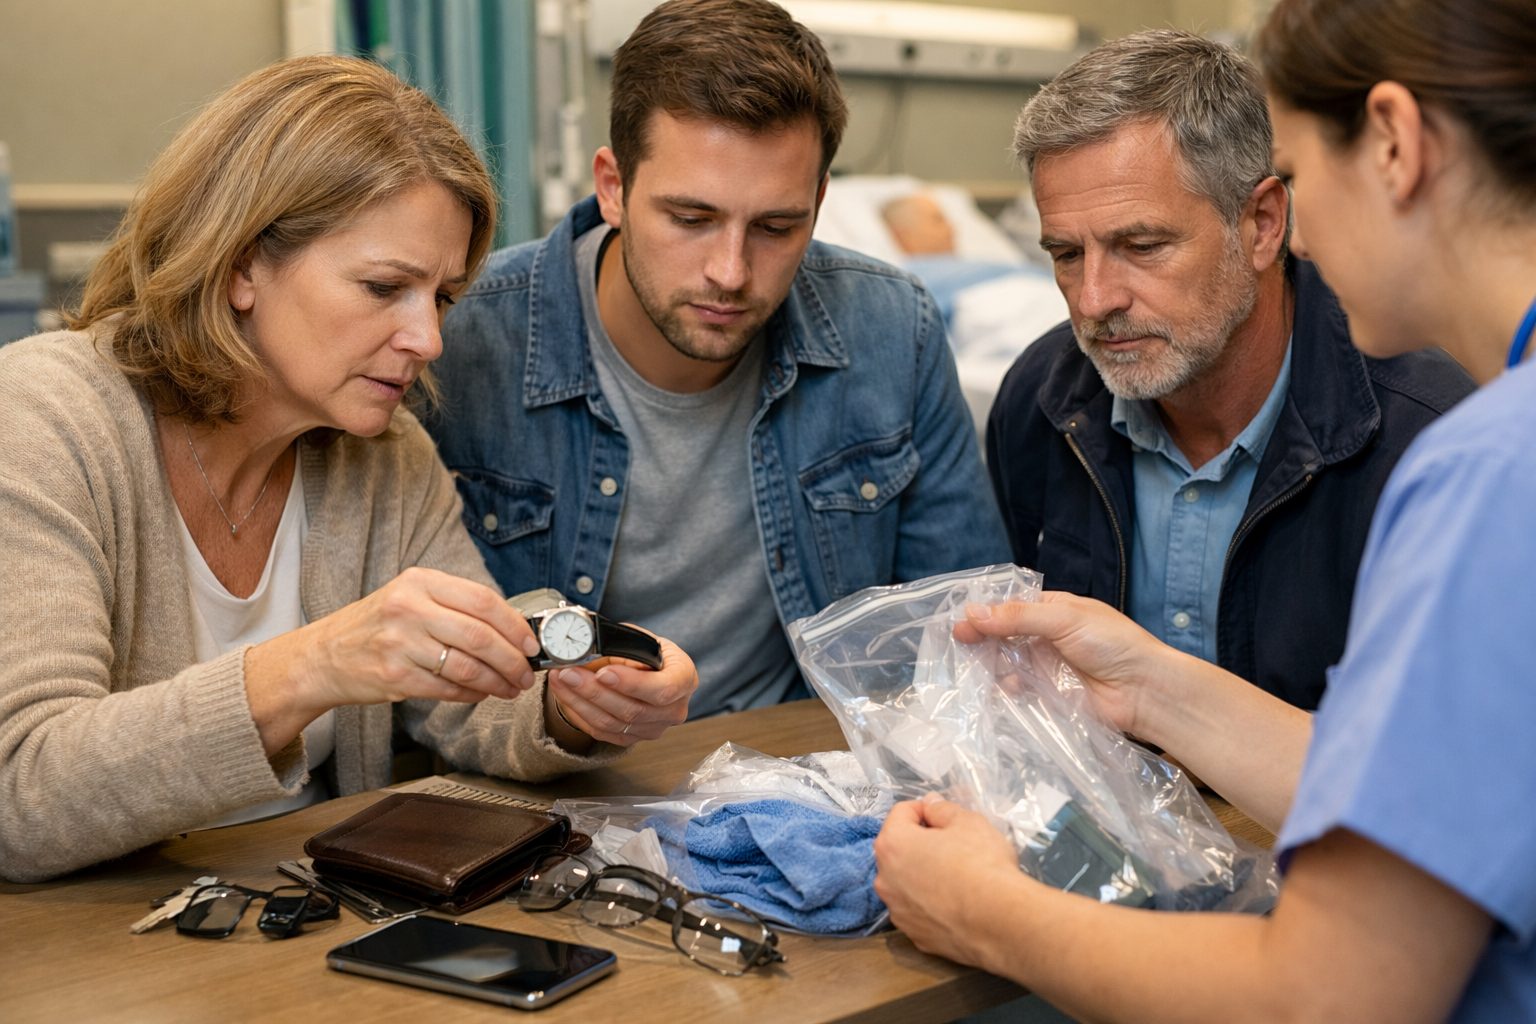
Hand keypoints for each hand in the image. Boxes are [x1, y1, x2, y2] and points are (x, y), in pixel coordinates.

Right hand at [251, 566, 540, 722]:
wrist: (323, 656)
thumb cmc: (377, 626)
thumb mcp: (411, 598)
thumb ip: (456, 606)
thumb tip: (513, 629)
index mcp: (420, 581)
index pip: (483, 600)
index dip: (515, 625)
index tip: (532, 643)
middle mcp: (409, 608)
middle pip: (481, 636)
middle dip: (513, 660)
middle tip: (527, 673)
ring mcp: (400, 644)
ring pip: (467, 666)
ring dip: (497, 682)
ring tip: (510, 688)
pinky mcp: (394, 677)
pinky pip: (447, 689)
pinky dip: (471, 694)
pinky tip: (481, 694)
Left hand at [545, 631, 695, 746]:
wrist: (651, 671)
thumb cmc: (649, 652)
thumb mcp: (642, 640)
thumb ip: (621, 646)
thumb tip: (586, 649)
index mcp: (684, 678)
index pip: (662, 689)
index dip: (632, 684)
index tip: (604, 673)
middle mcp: (674, 709)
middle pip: (632, 710)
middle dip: (594, 691)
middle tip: (568, 672)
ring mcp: (654, 728)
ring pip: (612, 723)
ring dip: (580, 701)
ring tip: (560, 680)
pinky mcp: (633, 738)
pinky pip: (602, 732)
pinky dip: (579, 713)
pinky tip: (565, 695)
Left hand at [873, 795, 1023, 969]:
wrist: (1001, 921)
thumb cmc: (982, 864)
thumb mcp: (968, 822)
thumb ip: (942, 809)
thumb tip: (930, 805)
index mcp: (893, 844)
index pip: (901, 813)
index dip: (926, 810)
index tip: (947, 819)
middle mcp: (885, 879)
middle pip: (899, 849)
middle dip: (921, 843)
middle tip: (954, 846)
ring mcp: (898, 912)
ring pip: (906, 883)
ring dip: (923, 875)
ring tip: (956, 877)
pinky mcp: (914, 936)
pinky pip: (919, 911)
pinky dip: (931, 904)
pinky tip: (956, 904)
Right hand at [956, 591, 1184, 737]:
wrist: (1144, 691)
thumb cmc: (1113, 644)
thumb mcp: (1064, 619)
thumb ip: (1018, 617)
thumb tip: (972, 612)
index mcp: (1053, 610)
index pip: (1009, 607)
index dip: (984, 614)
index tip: (960, 624)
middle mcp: (1046, 636)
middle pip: (1003, 636)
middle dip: (982, 640)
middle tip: (960, 645)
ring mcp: (1046, 666)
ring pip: (1007, 663)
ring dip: (992, 665)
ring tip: (979, 669)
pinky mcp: (1048, 694)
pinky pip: (1018, 690)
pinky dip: (1006, 689)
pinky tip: (1004, 688)